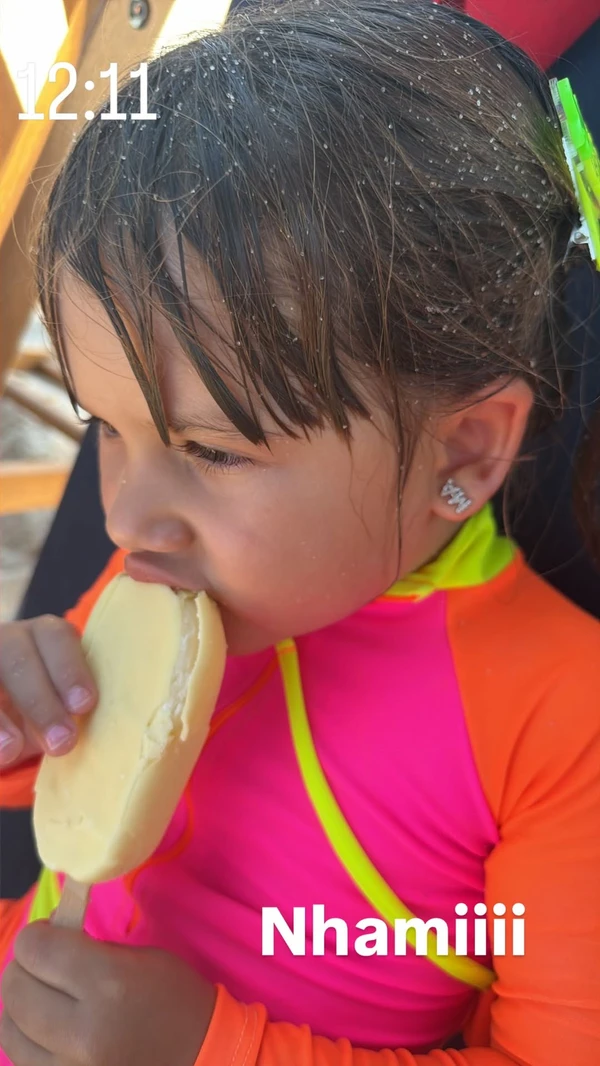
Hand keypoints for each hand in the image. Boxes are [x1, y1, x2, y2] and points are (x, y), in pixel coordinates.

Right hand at [0, 616, 97, 767]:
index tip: (84, 705)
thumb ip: (78, 707)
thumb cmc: (51, 706)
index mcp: (43, 635)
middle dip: (40, 701)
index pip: (56, 637)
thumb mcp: (66, 702)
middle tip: (62, 742)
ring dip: (0, 716)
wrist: (9, 716)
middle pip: (17, 656)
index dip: (70, 669)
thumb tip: (105, 736)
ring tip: (12, 751)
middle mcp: (7, 640)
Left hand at [0, 922, 216, 1065]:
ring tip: (41, 994)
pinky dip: (26, 1037)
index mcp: (109, 985)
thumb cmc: (173, 998)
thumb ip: (86, 950)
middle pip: (15, 989)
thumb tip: (45, 941)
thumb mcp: (138, 958)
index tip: (48, 932)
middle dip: (22, 965)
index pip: (37, 950)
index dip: (35, 935)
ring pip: (8, 1029)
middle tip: (42, 960)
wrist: (199, 1056)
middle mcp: (82, 1032)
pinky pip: (22, 1059)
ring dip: (18, 1004)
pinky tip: (45, 1026)